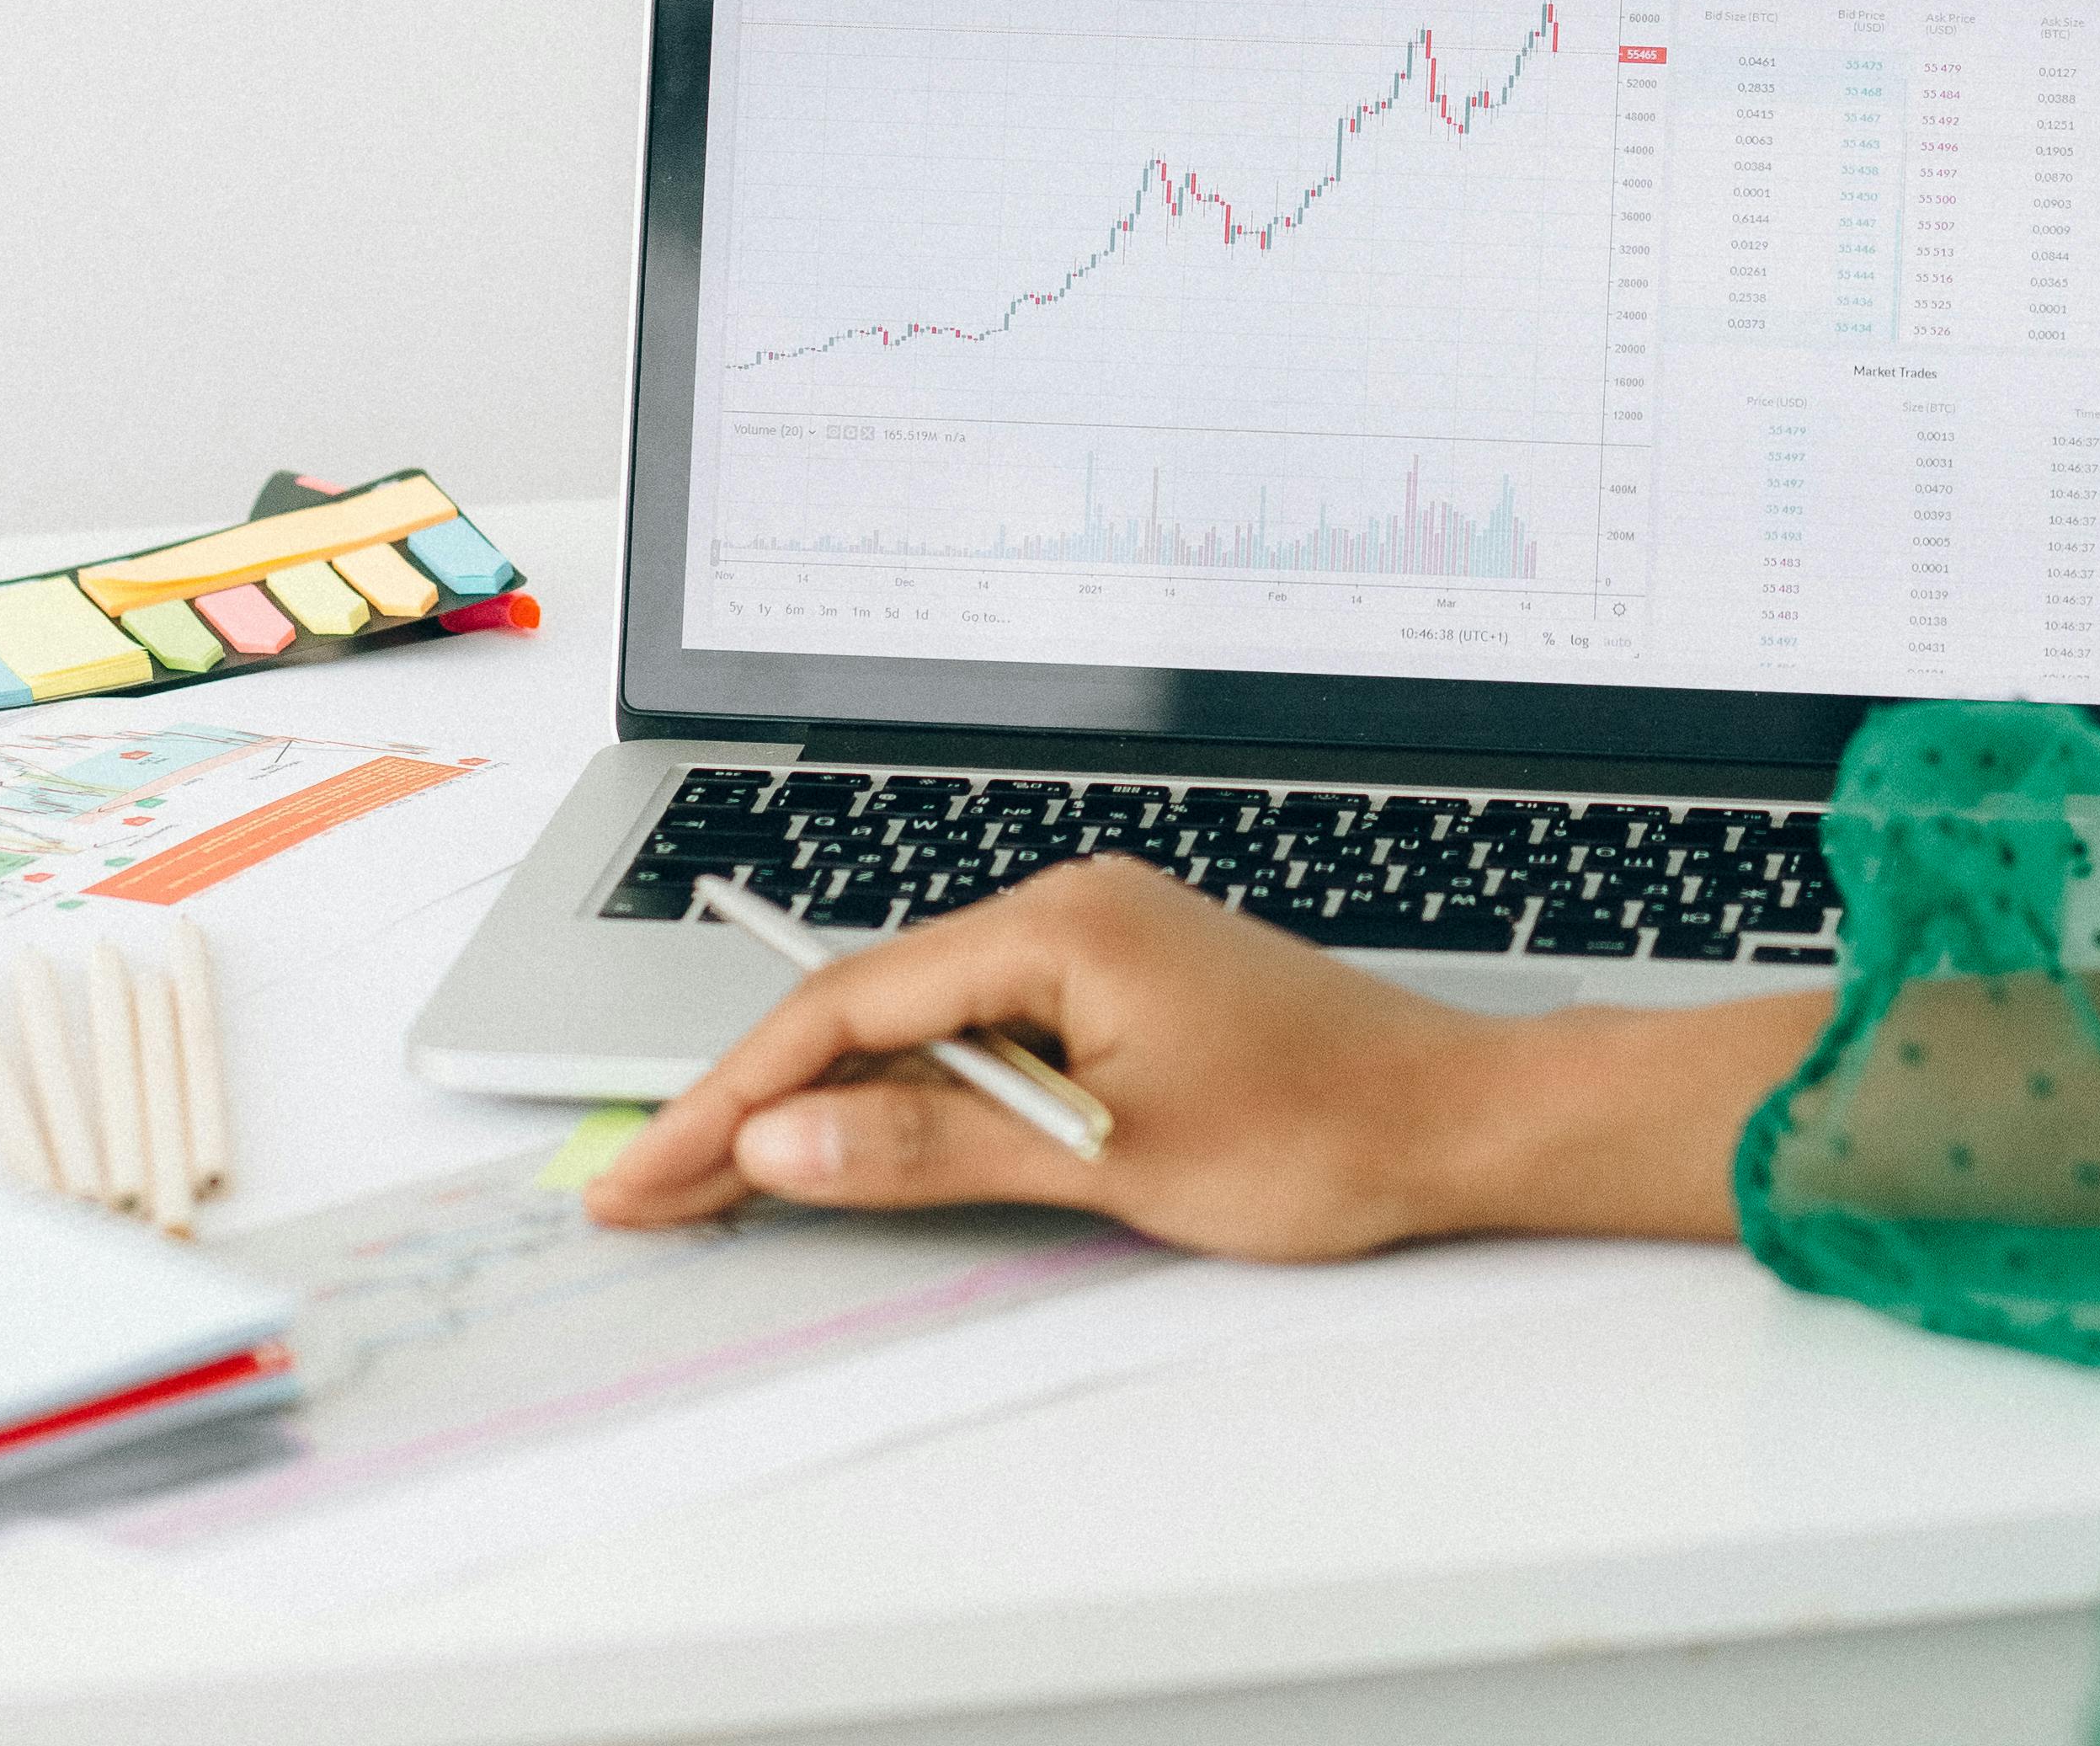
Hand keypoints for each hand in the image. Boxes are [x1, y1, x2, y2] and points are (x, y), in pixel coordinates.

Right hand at [581, 857, 1500, 1256]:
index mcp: (1057, 926)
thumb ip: (932, 1148)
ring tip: (715, 1179)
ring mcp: (1092, 945)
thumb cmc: (1317, 1133)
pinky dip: (907, 1097)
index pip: (845, 1011)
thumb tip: (785, 1146)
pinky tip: (851, 1148)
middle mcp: (1066, 912)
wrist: (1454, 1120)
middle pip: (864, 1011)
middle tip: (644, 1187)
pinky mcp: (1117, 986)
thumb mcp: (1105, 1161)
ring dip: (822, 1105)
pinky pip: (979, 1034)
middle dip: (749, 1105)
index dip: (731, 1099)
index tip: (647, 1171)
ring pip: (914, 1027)